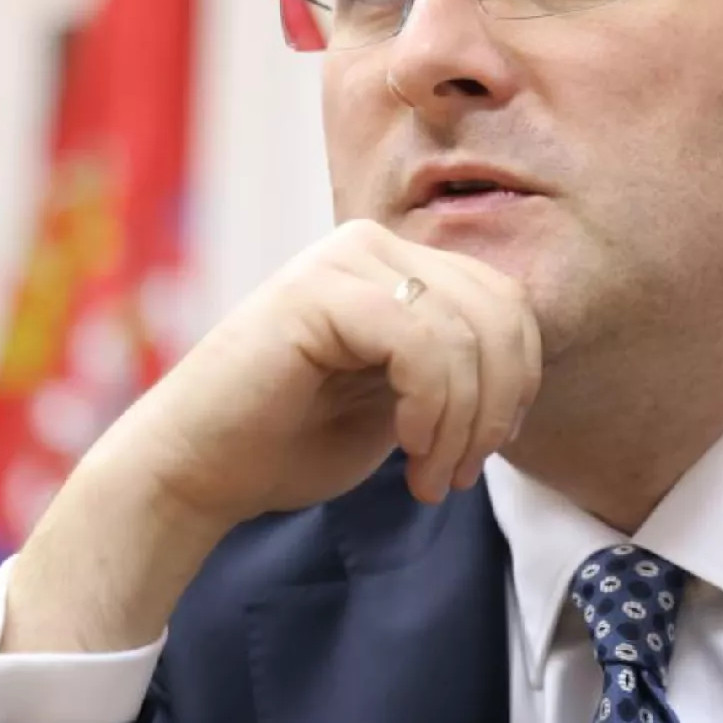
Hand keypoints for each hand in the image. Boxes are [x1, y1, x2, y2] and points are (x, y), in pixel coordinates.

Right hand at [128, 218, 543, 513]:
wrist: (197, 470)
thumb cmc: (290, 440)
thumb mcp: (401, 399)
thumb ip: (454, 367)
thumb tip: (525, 364)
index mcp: (398, 263)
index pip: (507, 302)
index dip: (518, 382)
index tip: (483, 452)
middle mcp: (373, 245)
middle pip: (500, 312)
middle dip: (497, 408)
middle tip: (456, 474)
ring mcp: (343, 259)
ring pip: (467, 333)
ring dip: (463, 424)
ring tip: (430, 477)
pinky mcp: (318, 290)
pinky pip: (421, 344)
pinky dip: (432, 408)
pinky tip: (406, 448)